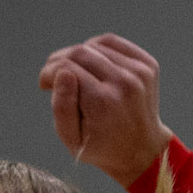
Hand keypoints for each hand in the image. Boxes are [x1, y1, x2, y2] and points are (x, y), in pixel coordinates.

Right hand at [36, 33, 170, 185]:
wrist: (142, 150)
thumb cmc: (101, 146)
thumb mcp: (71, 140)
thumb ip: (61, 108)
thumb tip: (62, 73)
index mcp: (103, 102)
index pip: (66, 67)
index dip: (48, 72)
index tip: (44, 84)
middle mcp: (124, 82)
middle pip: (80, 52)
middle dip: (59, 60)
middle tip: (53, 76)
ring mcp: (139, 71)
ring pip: (95, 45)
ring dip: (77, 55)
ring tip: (73, 72)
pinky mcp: (147, 64)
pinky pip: (113, 43)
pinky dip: (96, 48)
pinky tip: (91, 63)